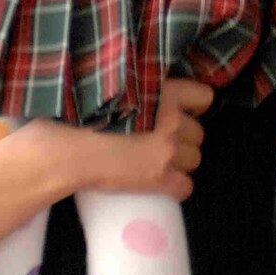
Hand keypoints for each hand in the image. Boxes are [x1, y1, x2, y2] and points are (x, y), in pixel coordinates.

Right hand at [94, 79, 212, 201]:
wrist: (72, 145)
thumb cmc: (86, 111)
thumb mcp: (121, 87)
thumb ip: (144, 88)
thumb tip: (149, 95)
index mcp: (166, 93)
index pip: (204, 97)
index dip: (193, 107)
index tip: (181, 112)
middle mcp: (173, 120)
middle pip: (197, 133)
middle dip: (183, 138)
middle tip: (159, 140)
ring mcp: (169, 151)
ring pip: (194, 159)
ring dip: (180, 161)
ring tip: (157, 161)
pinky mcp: (161, 178)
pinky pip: (185, 187)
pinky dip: (175, 187)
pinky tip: (160, 184)